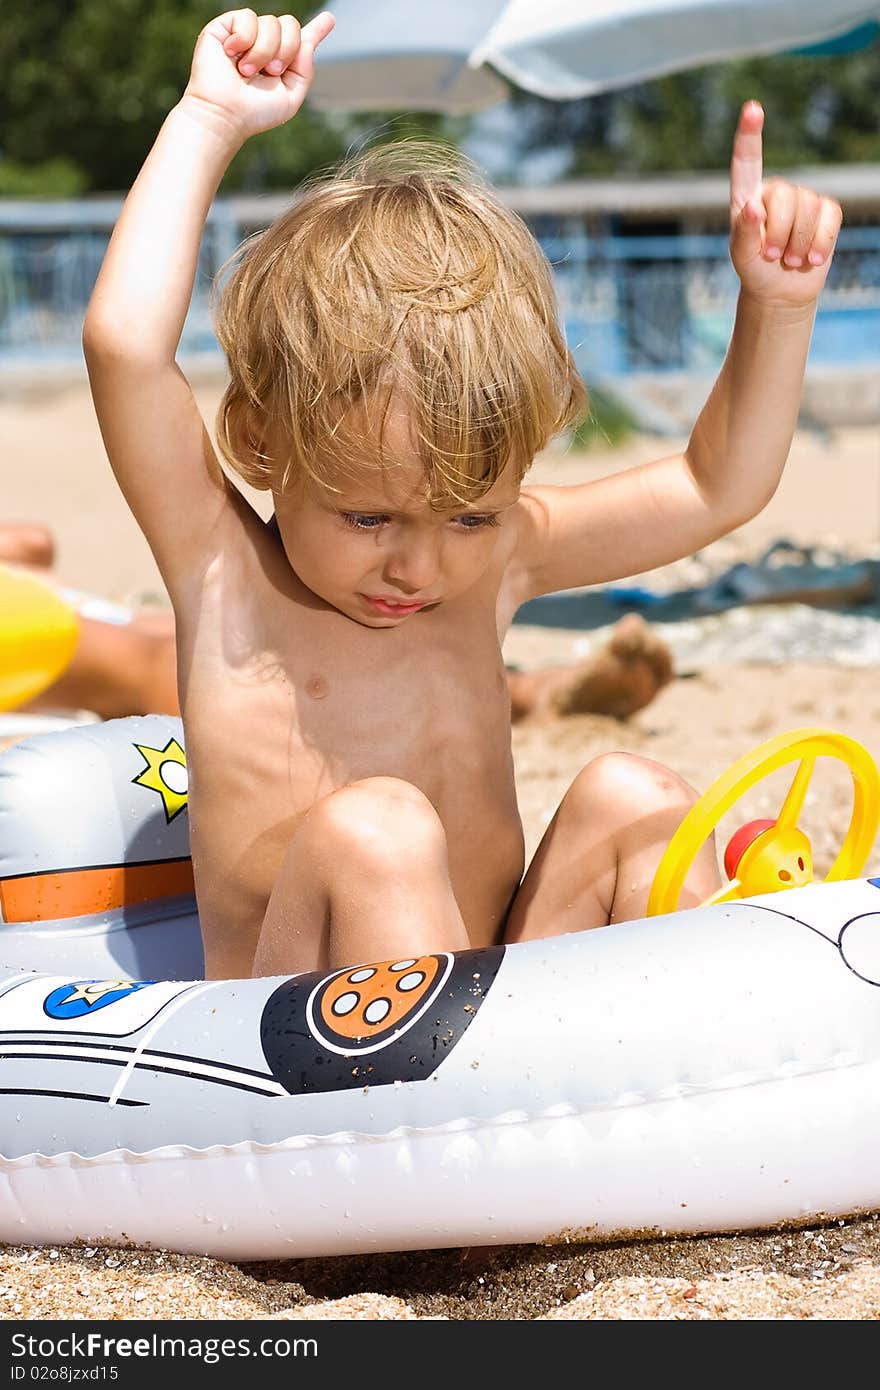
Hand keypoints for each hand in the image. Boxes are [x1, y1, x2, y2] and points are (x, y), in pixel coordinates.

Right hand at [182, 9, 334, 138]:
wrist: (225, 114)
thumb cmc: (254, 113)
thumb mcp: (290, 97)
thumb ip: (304, 69)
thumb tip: (309, 42)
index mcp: (281, 63)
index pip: (301, 41)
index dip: (317, 29)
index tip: (329, 19)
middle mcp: (264, 46)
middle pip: (291, 25)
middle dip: (286, 50)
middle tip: (270, 72)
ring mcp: (245, 35)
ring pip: (271, 22)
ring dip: (263, 52)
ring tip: (246, 72)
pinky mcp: (225, 27)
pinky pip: (248, 17)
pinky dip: (244, 39)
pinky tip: (231, 55)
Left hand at [729, 101, 842, 307]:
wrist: (781, 290)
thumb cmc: (755, 270)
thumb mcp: (741, 257)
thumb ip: (742, 233)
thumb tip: (751, 208)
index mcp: (747, 196)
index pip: (748, 162)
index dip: (750, 135)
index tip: (752, 108)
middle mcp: (776, 192)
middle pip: (786, 197)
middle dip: (780, 233)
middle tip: (773, 256)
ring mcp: (803, 199)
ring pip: (809, 208)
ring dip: (798, 243)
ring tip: (789, 260)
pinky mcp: (826, 212)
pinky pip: (829, 218)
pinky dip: (820, 243)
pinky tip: (811, 259)